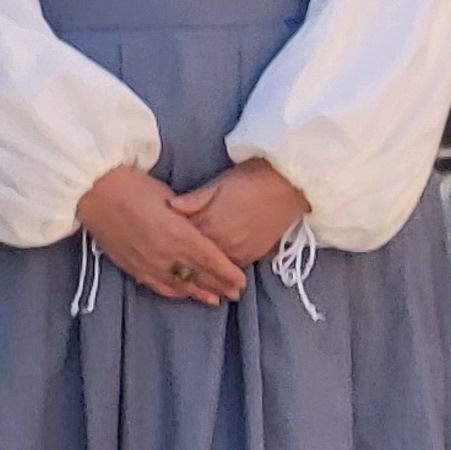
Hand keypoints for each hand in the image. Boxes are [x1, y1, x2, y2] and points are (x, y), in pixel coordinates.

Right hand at [77, 167, 245, 303]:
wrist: (95, 193)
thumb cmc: (135, 187)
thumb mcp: (171, 198)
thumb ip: (190, 217)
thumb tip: (202, 228)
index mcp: (178, 234)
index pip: (210, 259)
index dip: (227, 273)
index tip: (242, 281)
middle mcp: (165, 254)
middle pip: (198, 275)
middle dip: (219, 286)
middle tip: (236, 294)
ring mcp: (147, 263)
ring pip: (179, 285)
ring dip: (198, 293)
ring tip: (215, 300)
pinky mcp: (131, 267)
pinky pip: (156, 285)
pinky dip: (173, 292)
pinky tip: (182, 295)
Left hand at [172, 160, 311, 265]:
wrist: (290, 185)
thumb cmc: (253, 178)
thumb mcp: (220, 182)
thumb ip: (195, 199)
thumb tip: (171, 206)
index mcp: (209, 222)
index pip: (182, 238)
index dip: (169, 241)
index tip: (159, 243)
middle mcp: (222, 241)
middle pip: (195, 257)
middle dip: (183, 258)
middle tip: (169, 261)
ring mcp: (239, 250)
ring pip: (213, 266)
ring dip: (202, 268)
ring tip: (191, 271)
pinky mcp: (254, 254)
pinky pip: (232, 267)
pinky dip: (222, 268)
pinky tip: (215, 269)